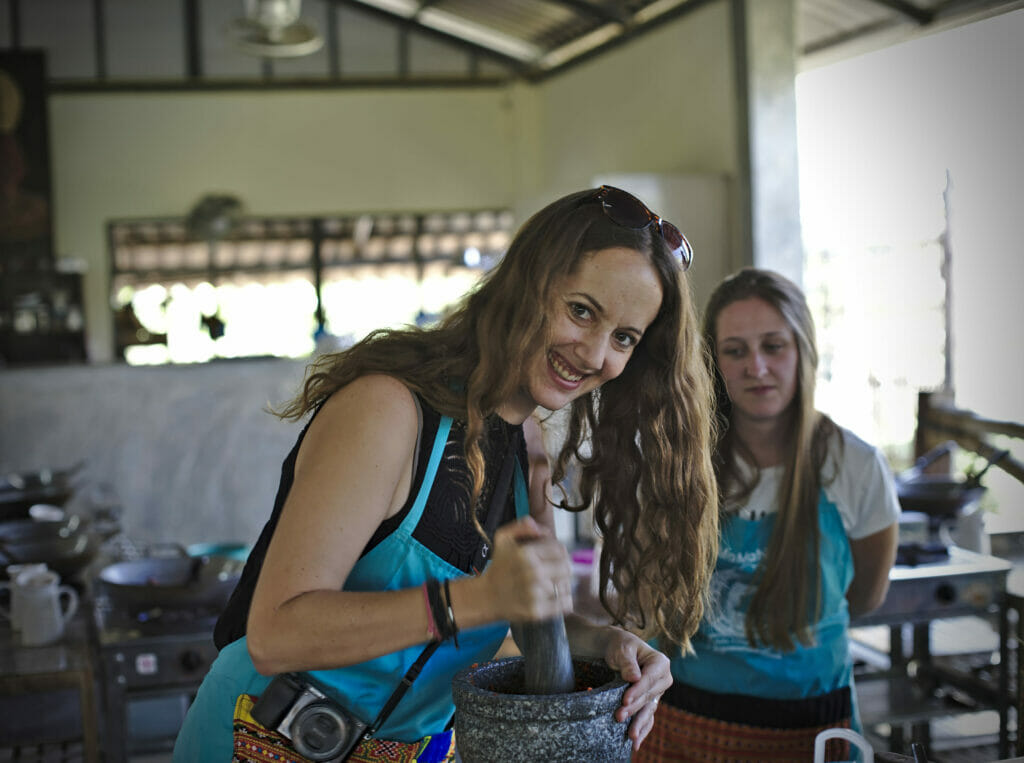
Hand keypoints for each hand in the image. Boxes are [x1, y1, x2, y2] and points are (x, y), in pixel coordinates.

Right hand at [481, 517, 572, 622]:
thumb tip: (541, 529)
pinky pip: (565, 604)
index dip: (558, 551)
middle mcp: (532, 573)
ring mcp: (535, 593)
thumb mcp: (503, 538)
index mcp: (526, 554)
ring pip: (566, 585)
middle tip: (553, 570)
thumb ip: (522, 526)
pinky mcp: (537, 611)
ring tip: (550, 583)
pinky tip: (553, 597)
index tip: (551, 556)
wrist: (487, 597)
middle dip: (562, 567)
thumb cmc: (499, 566)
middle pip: (566, 567)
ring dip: (562, 584)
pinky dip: (563, 600)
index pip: (560, 549)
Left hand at [601, 628, 671, 751]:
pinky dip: (642, 729)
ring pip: (649, 710)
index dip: (638, 690)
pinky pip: (648, 717)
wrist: (617, 650)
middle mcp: (663, 679)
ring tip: (630, 736)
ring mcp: (657, 693)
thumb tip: (634, 678)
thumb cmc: (620, 646)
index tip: (625, 700)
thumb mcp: (622, 649)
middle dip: (634, 708)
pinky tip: (635, 743)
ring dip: (638, 722)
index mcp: (661, 662)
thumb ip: (628, 663)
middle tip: (619, 716)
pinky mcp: (650, 702)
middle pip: (648, 696)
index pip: (649, 679)